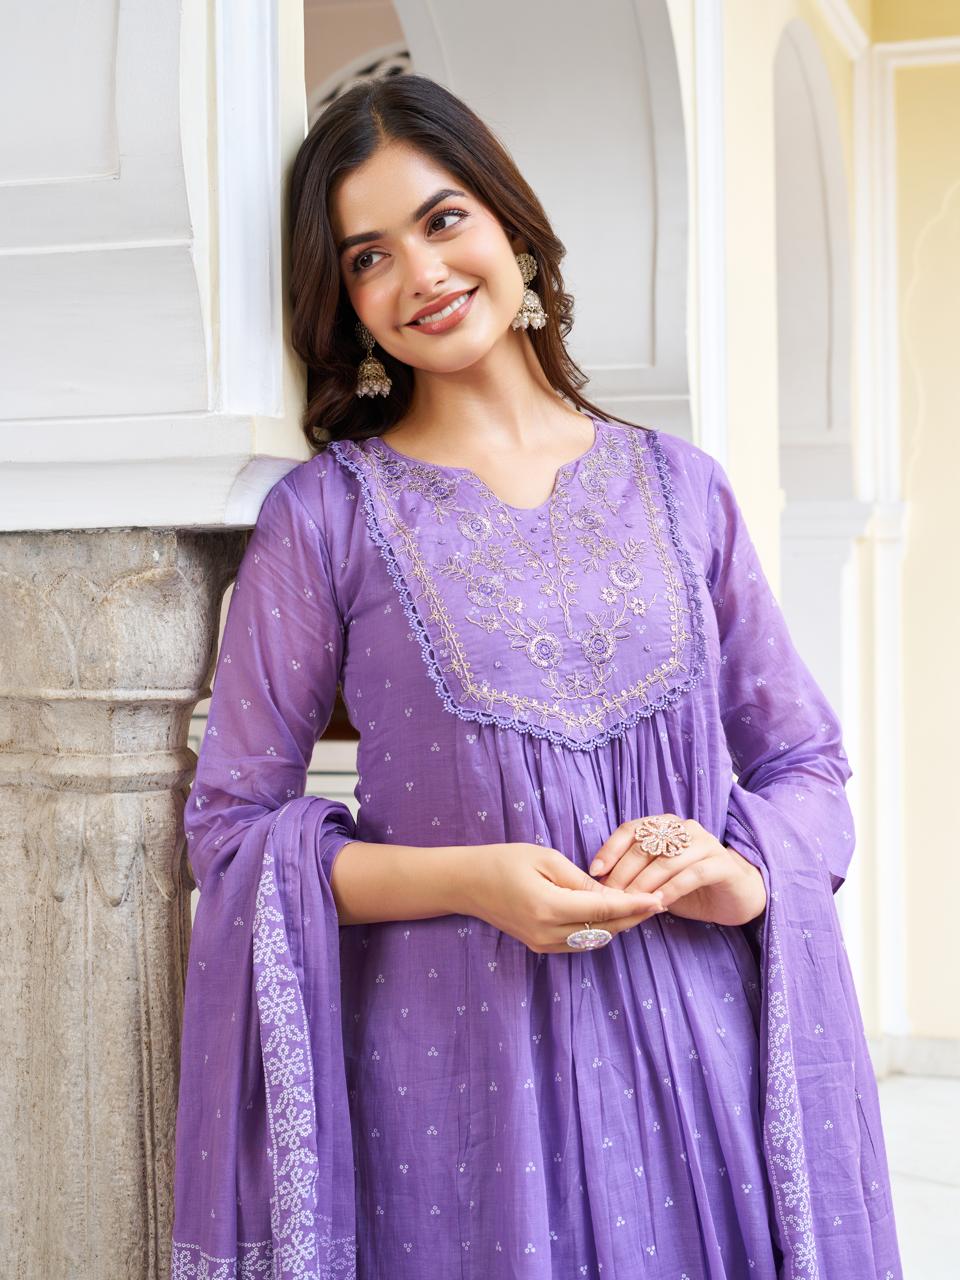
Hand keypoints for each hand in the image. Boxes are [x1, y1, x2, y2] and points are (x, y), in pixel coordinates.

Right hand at [460, 842, 666, 952]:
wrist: (467, 883)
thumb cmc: (505, 861)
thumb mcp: (546, 859)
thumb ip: (581, 881)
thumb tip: (613, 896)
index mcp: (549, 907)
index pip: (604, 910)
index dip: (635, 906)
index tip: (659, 899)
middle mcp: (547, 932)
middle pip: (604, 930)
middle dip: (634, 918)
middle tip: (659, 903)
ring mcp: (543, 943)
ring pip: (594, 940)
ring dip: (619, 926)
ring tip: (642, 909)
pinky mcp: (540, 946)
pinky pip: (580, 942)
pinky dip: (600, 931)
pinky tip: (613, 916)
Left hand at [588, 814, 765, 926]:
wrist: (737, 897)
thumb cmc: (691, 887)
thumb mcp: (658, 879)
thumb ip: (635, 874)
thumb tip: (600, 884)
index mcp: (665, 825)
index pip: (630, 829)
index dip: (610, 849)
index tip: (595, 872)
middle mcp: (684, 828)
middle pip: (645, 846)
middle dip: (623, 873)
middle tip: (610, 896)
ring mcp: (706, 843)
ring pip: (666, 861)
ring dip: (644, 884)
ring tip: (630, 903)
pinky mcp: (722, 864)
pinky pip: (691, 875)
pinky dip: (671, 890)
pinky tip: (658, 904)